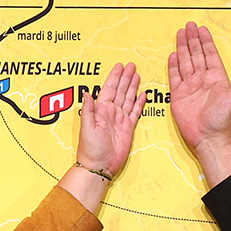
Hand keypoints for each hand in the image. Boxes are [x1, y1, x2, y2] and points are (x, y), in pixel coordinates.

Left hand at [75, 61, 142, 178]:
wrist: (100, 165)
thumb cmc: (91, 148)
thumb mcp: (87, 127)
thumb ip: (89, 109)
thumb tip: (88, 92)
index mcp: (101, 109)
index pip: (109, 88)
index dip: (115, 77)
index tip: (120, 66)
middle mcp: (111, 112)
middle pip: (120, 90)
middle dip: (125, 77)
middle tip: (131, 65)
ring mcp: (120, 119)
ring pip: (128, 98)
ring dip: (132, 87)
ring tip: (137, 75)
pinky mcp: (128, 128)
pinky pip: (135, 112)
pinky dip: (139, 103)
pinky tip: (142, 94)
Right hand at [167, 22, 230, 178]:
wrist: (208, 138)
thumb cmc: (222, 120)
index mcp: (216, 78)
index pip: (210, 55)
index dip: (206, 42)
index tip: (202, 29)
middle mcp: (203, 80)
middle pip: (196, 55)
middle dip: (192, 40)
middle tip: (188, 25)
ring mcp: (190, 87)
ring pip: (186, 62)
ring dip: (183, 48)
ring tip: (180, 33)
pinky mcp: (179, 96)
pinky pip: (175, 77)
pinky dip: (174, 66)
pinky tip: (173, 55)